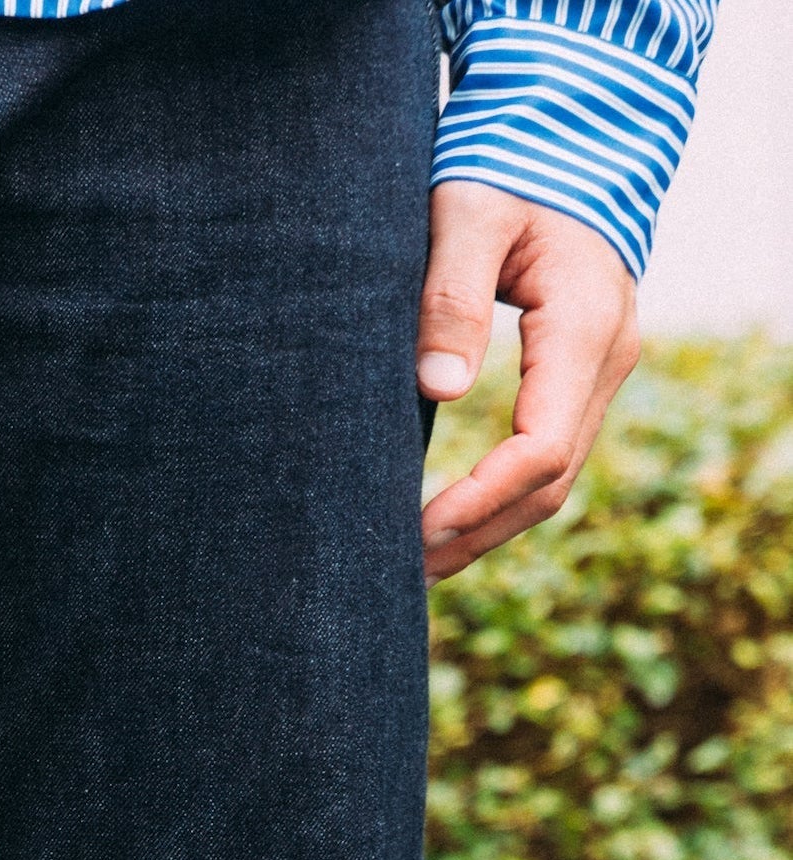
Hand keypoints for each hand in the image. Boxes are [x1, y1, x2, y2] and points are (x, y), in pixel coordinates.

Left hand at [415, 181, 638, 582]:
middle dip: (479, 533)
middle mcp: (608, 357)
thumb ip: (452, 295)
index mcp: (585, 325)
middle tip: (404, 571)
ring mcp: (601, 370)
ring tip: (419, 565)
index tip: (417, 532)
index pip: (540, 447)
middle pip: (550, 481)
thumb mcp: (469, 214)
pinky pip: (548, 456)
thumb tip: (440, 388)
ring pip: (554, 479)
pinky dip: (501, 499)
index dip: (479, 500)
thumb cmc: (510, 164)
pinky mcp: (581, 374)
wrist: (569, 135)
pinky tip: (450, 522)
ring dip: (490, 529)